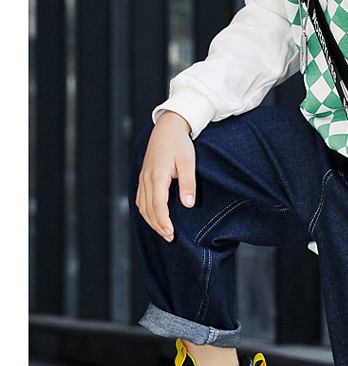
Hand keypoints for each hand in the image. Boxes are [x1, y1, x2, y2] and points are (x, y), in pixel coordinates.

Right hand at [135, 112, 195, 241]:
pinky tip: (153, 216)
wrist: (168, 127)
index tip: (171, 233)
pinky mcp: (143, 176)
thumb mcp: (188, 162)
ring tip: (163, 231)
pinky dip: (146, 211)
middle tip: (170, 237)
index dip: (163, 222)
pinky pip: (141, 198)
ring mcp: (143, 178)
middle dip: (158, 225)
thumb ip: (188, 184)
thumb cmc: (179, 143)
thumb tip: (188, 205)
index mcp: (157, 176)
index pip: (158, 206)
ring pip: (142, 205)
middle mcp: (146, 179)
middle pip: (148, 209)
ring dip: (151, 220)